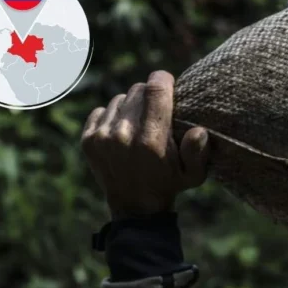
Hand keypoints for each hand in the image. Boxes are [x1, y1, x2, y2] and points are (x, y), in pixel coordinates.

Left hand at [81, 70, 208, 218]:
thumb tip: (199, 130)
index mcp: (151, 140)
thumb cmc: (170, 184)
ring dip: (131, 107)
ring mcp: (103, 137)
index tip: (168, 82)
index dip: (163, 79)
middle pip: (137, 90)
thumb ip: (199, 152)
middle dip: (150, 95)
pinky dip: (113, 116)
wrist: (134, 208)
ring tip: (139, 125)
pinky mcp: (88, 140)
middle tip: (157, 111)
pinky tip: (122, 131)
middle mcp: (124, 135)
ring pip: (120, 99)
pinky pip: (102, 110)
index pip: (155, 89)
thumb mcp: (194, 174)